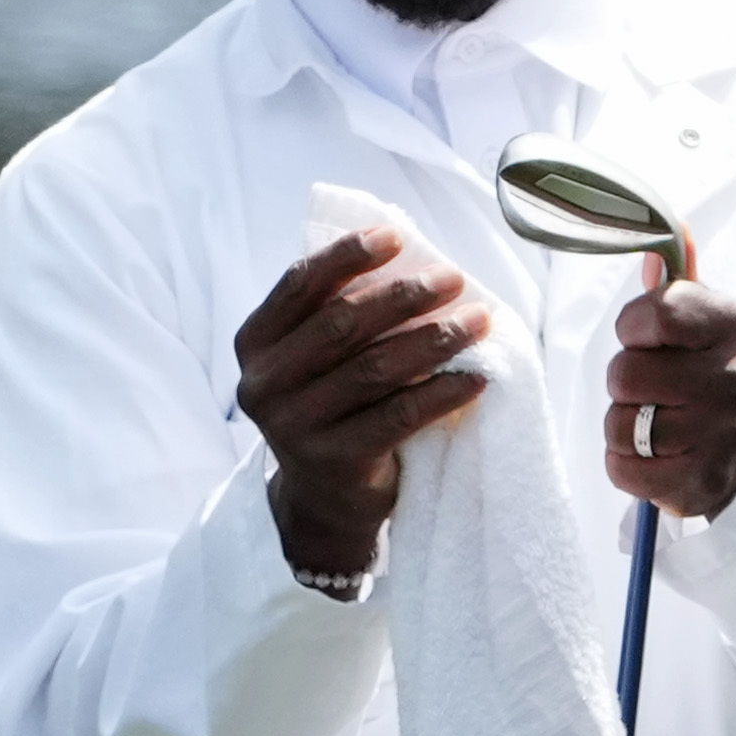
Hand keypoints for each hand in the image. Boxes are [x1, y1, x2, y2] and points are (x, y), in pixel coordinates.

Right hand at [236, 227, 492, 580]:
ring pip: (373, 369)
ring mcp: (294, 426)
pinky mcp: (333, 461)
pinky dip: (442, 393)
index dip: (347, 255)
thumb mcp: (318, 357)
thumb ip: (339, 311)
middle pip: (341, 324)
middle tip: (454, 278)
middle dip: (404, 296)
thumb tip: (414, 257)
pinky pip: (397, 416)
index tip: (397, 237)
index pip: (299, 285)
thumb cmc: (333, 405)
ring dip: (434, 339)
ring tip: (480, 321)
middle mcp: (263, 383)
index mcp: (255, 343)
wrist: (323, 498)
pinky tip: (476, 377)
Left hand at [606, 268, 735, 522]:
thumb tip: (655, 251)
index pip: (657, 311)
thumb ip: (672, 286)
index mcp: (733, 324)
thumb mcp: (696, 321)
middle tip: (653, 392)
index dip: (633, 328)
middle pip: (625, 373)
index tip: (648, 340)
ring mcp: (724, 433)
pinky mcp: (706, 481)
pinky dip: (626, 468)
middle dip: (625, 385)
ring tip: (654, 426)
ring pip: (620, 425)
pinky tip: (654, 459)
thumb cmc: (703, 372)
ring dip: (623, 428)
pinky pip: (624, 471)